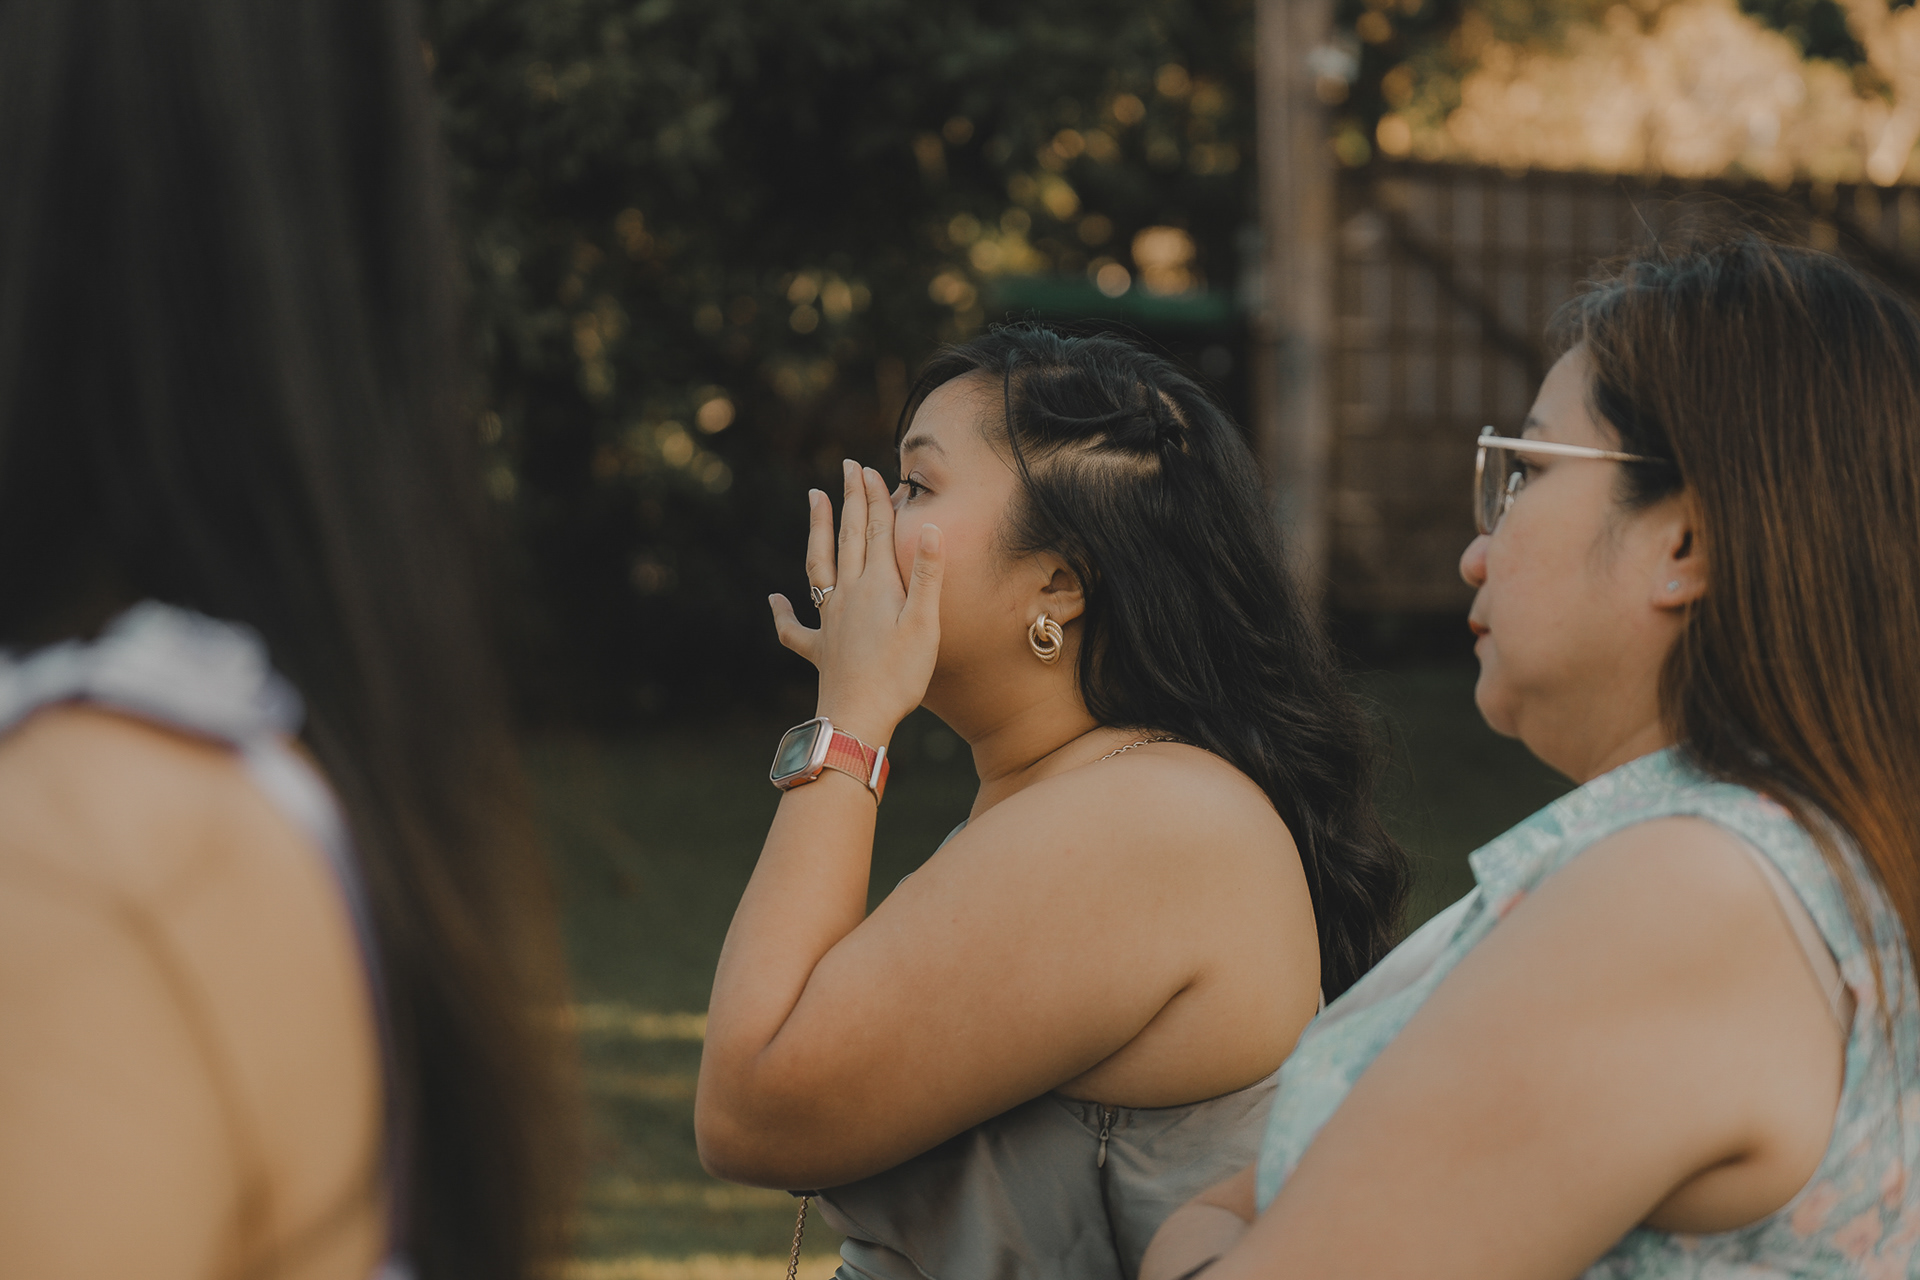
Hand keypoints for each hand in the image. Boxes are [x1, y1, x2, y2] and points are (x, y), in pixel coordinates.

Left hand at [769, 459, 941, 746]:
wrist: (858, 717)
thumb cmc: (899, 675)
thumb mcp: (925, 624)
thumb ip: (927, 575)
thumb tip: (930, 527)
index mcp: (876, 587)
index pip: (876, 531)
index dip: (876, 499)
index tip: (871, 469)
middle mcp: (848, 595)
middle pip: (847, 537)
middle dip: (849, 500)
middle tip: (848, 467)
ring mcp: (829, 620)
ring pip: (819, 565)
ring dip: (817, 530)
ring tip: (814, 499)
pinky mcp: (820, 648)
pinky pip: (795, 627)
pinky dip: (782, 612)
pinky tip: (773, 600)